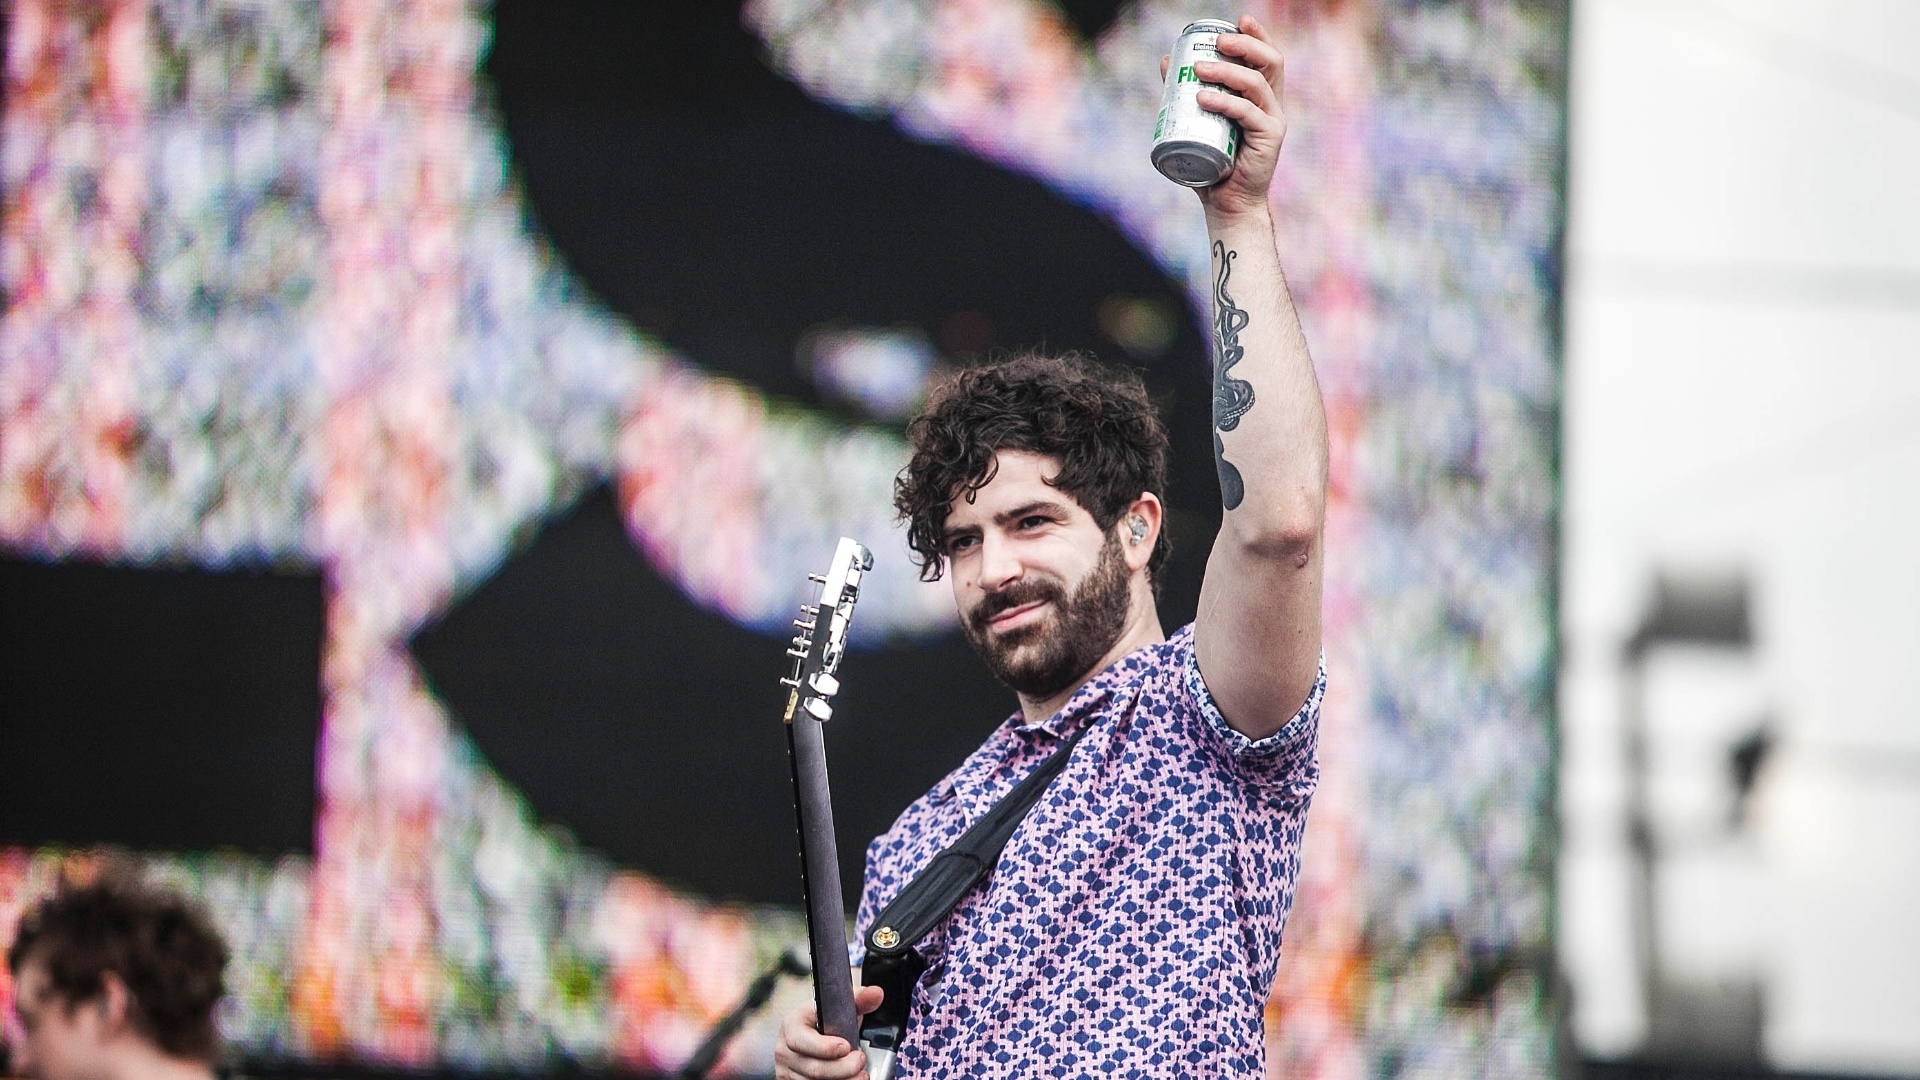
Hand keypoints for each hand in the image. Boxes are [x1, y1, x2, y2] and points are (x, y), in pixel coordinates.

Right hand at [773, 983, 884, 1078]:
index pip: (800, 1039)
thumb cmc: (826, 1020)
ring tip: (860, 1074)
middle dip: (842, 1068)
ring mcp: (787, 1070)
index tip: (846, 1046)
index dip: (824, 1047)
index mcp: (792, 1024)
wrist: (814, 1036)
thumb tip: (876, 994)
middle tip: (860, 1062)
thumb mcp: (839, 1007)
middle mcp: (784, 1049)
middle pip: (813, 1068)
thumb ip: (859, 1000)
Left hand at [1159, 15, 1286, 219]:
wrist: (1227, 204)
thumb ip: (1185, 93)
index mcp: (1260, 98)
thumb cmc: (1212, 165)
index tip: (1239, 20)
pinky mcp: (1269, 139)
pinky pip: (1248, 113)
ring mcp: (1273, 121)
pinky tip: (1204, 98)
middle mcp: (1272, 105)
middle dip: (1246, 45)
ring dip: (1228, 71)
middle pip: (1270, 62)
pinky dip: (1226, 102)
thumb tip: (1166, 61)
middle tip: (1217, 41)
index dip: (1257, 35)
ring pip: (1257, 84)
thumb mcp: (1197, 122)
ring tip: (1199, 69)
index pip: (1266, 58)